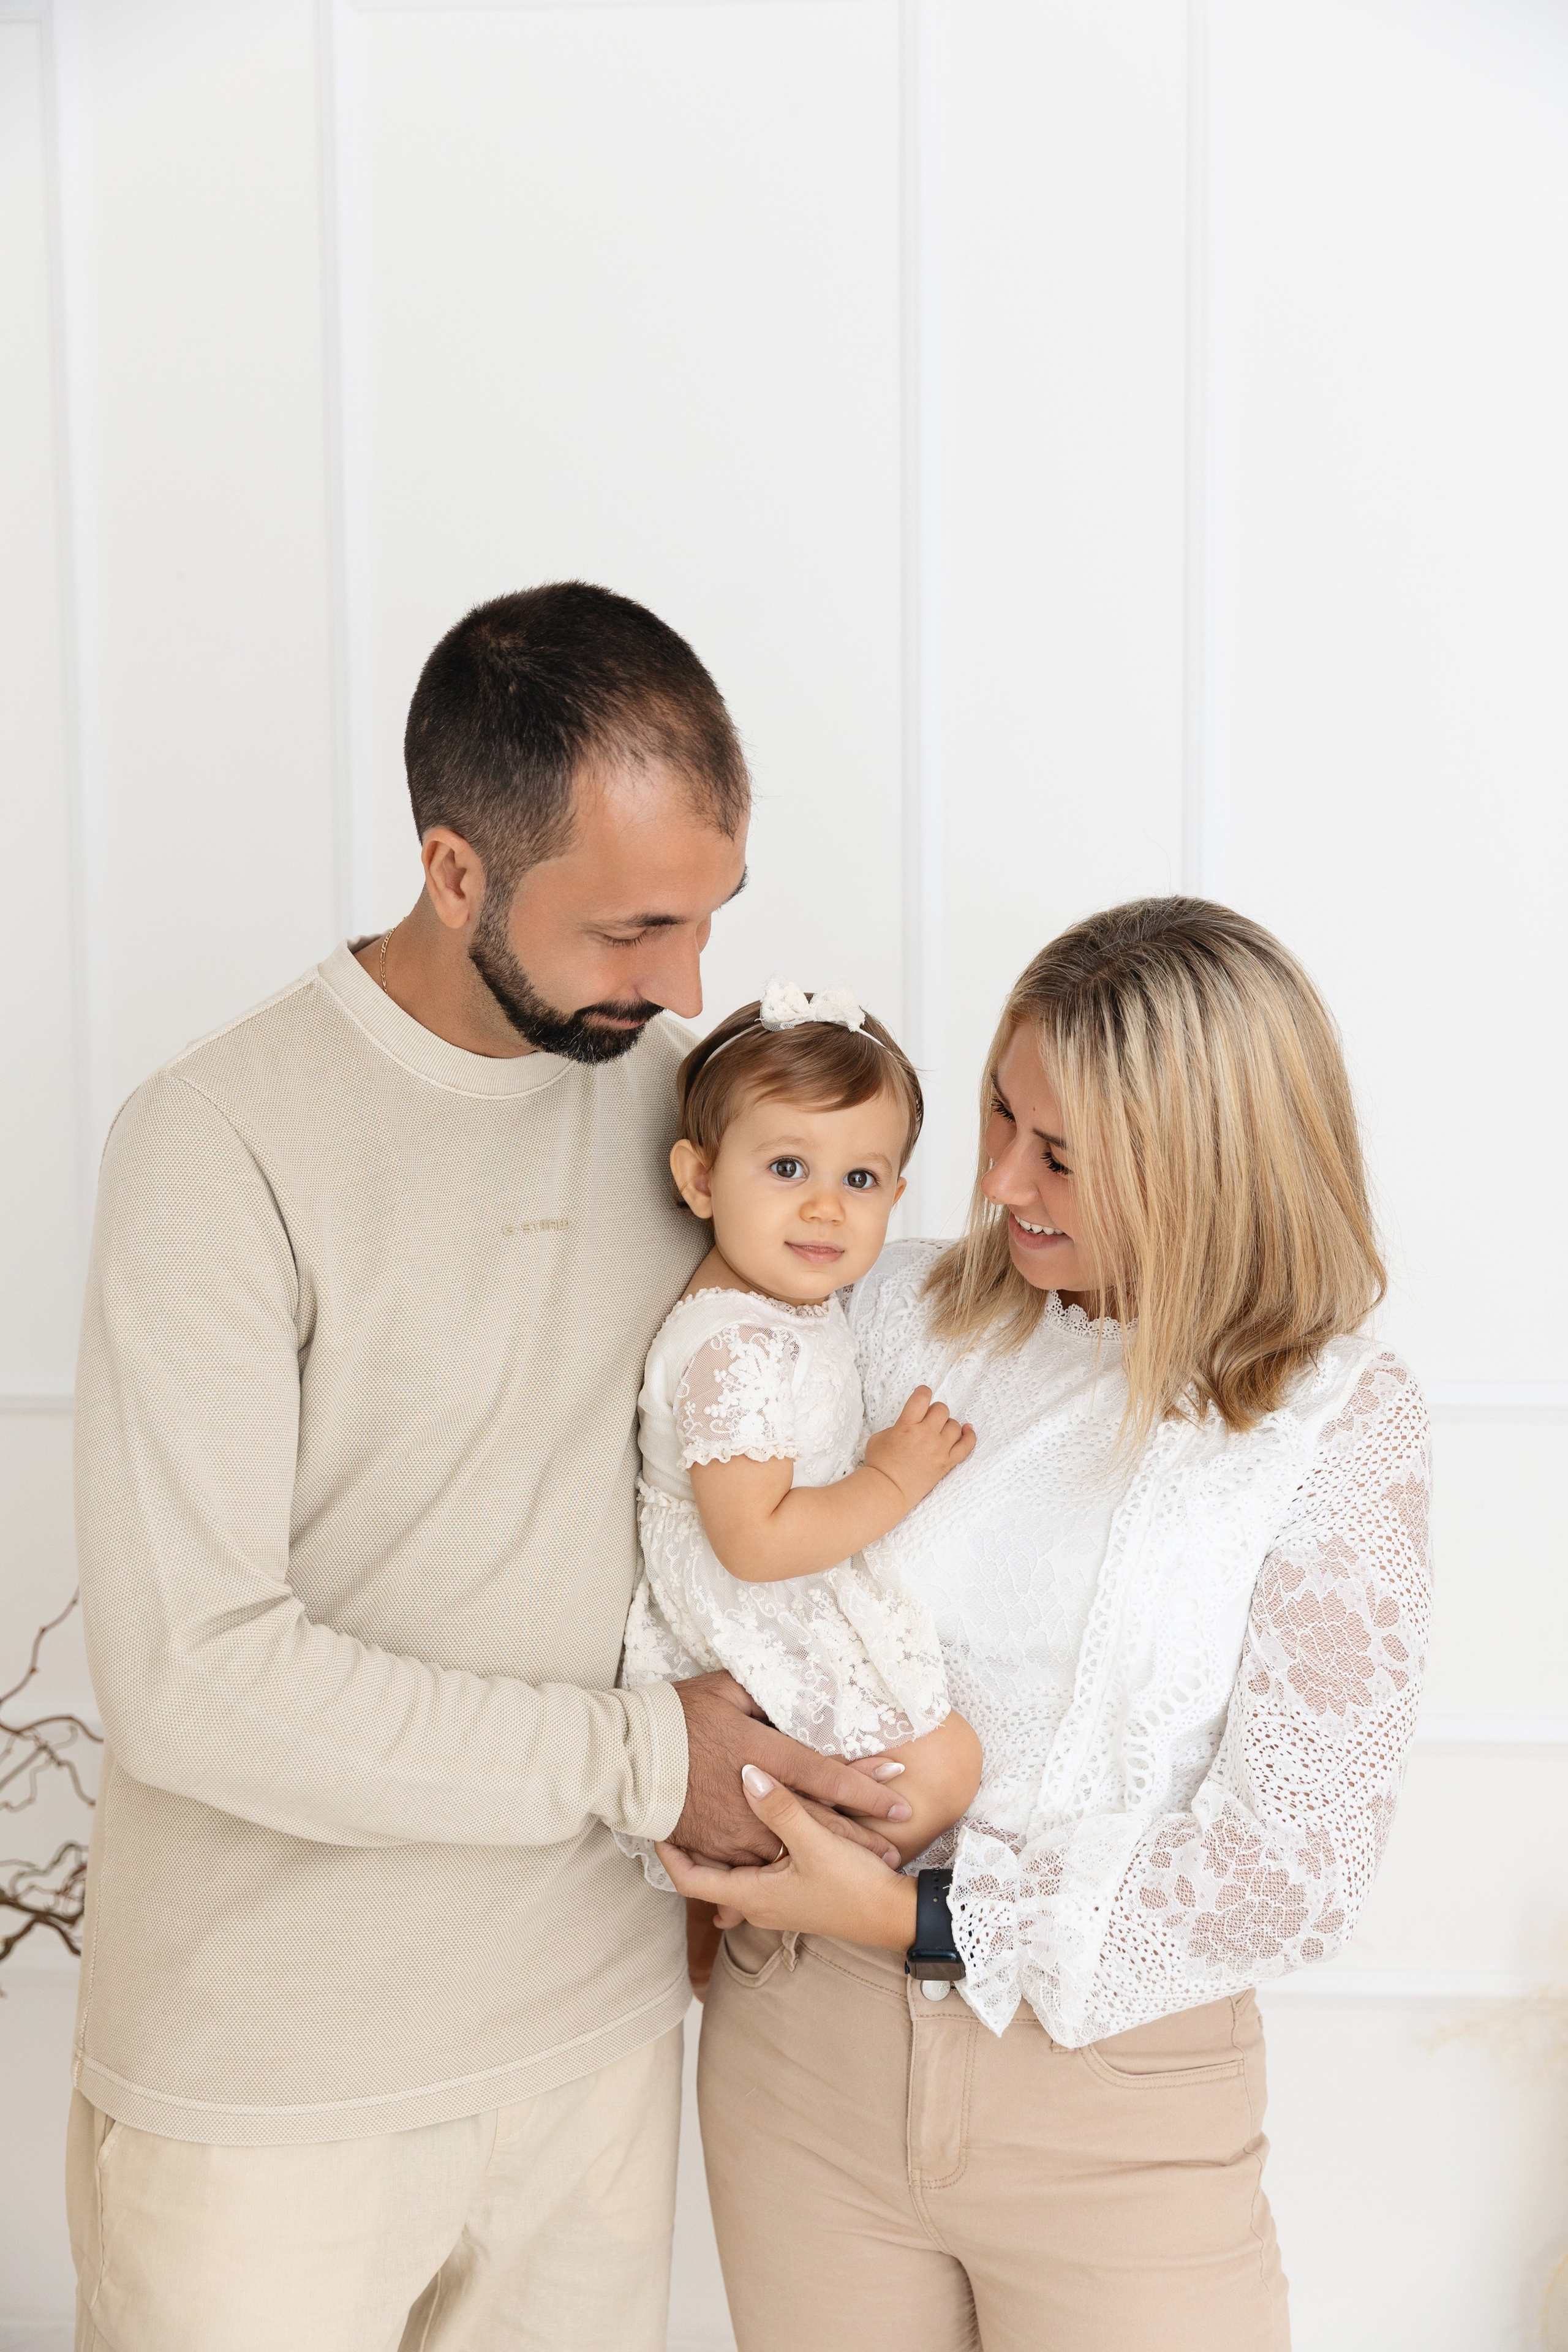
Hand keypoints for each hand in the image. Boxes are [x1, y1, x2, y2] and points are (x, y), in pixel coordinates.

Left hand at [658, 1765, 919, 1950]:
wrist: (893, 1916)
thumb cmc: (854, 1887)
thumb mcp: (815, 1843)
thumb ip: (780, 1808)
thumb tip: (747, 1774)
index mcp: (753, 1895)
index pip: (691, 1879)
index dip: (668, 1853)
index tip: (656, 1824)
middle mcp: (758, 1903)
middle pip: (708, 1874)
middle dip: (692, 1844)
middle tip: (675, 1809)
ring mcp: (777, 1900)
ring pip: (734, 1869)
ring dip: (722, 1844)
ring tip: (705, 1810)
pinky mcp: (795, 1891)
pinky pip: (759, 1868)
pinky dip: (749, 1847)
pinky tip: (755, 1823)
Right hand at [671, 1672, 911, 1864]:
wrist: (627, 1757)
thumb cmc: (676, 1716)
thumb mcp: (725, 1689)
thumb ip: (765, 1693)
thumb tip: (792, 1692)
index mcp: (763, 1752)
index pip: (825, 1774)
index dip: (865, 1787)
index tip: (897, 1794)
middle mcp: (756, 1795)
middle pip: (818, 1821)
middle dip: (859, 1835)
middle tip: (892, 1850)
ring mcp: (736, 1827)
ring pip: (791, 1849)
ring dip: (827, 1859)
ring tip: (860, 1870)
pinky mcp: (716, 1845)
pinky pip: (755, 1861)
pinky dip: (783, 1868)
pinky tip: (805, 1877)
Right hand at [864, 1388, 975, 1510]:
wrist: (888, 1489)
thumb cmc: (879, 1464)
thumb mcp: (879, 1437)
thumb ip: (896, 1426)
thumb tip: (908, 1425)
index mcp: (907, 1424)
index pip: (922, 1397)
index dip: (924, 1392)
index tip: (923, 1394)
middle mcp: (926, 1434)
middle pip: (941, 1410)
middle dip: (934, 1411)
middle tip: (928, 1419)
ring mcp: (939, 1449)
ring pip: (955, 1425)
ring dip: (947, 1425)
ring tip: (940, 1431)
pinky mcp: (947, 1463)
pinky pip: (966, 1446)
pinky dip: (969, 1436)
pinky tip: (967, 1430)